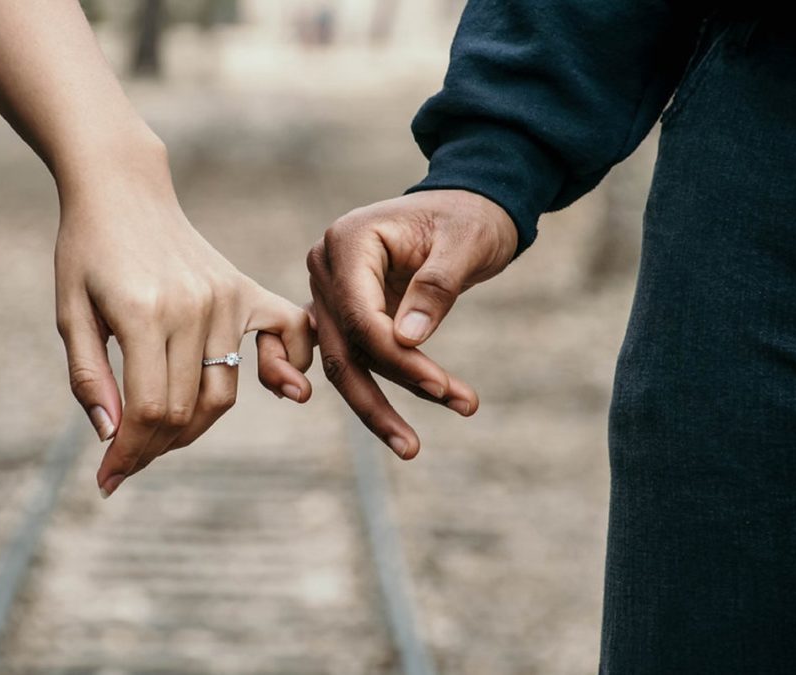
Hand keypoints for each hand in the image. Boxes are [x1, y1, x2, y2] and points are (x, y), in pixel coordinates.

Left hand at [55, 139, 313, 497]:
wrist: (122, 189)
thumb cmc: (86, 251)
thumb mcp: (70, 312)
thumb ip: (89, 376)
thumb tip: (112, 436)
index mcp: (142, 313)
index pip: (149, 410)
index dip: (129, 454)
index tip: (108, 480)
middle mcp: (193, 307)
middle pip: (186, 410)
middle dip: (153, 448)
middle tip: (126, 459)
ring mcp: (225, 297)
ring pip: (223, 391)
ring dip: (193, 426)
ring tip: (160, 433)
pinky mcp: (244, 288)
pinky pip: (287, 335)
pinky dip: (287, 367)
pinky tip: (279, 388)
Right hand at [306, 189, 516, 458]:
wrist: (466, 207)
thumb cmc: (469, 218)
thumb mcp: (465, 243)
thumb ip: (435, 287)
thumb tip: (407, 340)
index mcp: (347, 241)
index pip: (360, 316)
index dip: (397, 358)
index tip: (441, 386)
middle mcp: (326, 267)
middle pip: (343, 348)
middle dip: (379, 398)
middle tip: (413, 446)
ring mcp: (328, 292)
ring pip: (342, 362)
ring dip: (375, 405)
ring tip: (412, 446)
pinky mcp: (342, 312)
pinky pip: (344, 357)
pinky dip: (361, 389)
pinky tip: (376, 425)